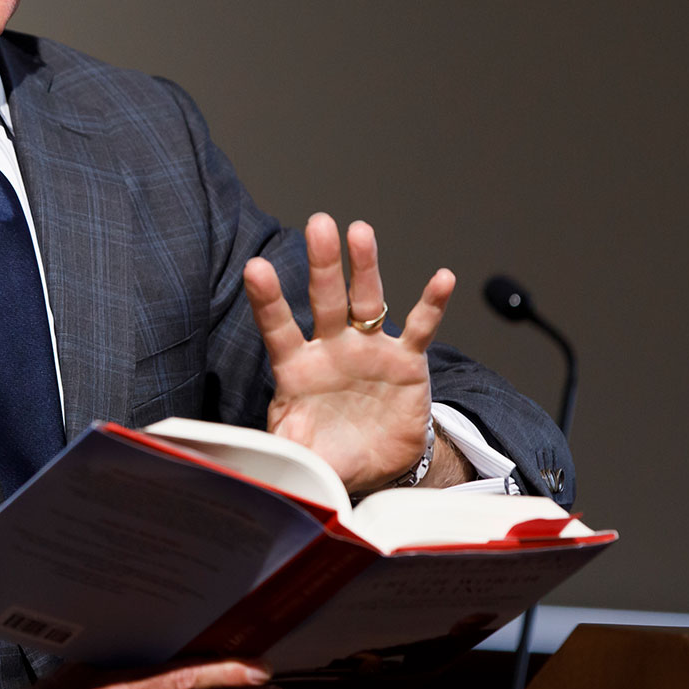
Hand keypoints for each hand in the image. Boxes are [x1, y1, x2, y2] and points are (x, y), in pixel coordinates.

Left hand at [244, 213, 455, 494]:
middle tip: (318, 224)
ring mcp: (369, 350)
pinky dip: (432, 303)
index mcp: (298, 368)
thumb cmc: (327, 453)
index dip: (268, 300)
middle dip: (322, 263)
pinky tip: (443, 278)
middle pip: (325, 299)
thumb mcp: (298, 454)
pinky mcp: (406, 361)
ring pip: (368, 301)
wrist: (375, 465)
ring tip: (360, 231)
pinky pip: (421, 328)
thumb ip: (277, 451)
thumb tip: (246, 464)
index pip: (278, 327)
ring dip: (366, 267)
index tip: (255, 267)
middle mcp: (332, 348)